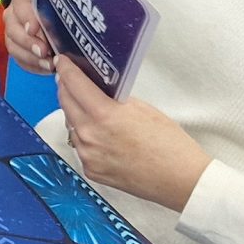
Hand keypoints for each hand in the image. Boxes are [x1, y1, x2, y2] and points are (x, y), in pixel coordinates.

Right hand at [3, 0, 57, 74]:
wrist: (63, 25)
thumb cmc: (63, 12)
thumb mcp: (61, 8)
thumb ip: (58, 12)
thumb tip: (63, 24)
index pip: (19, 4)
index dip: (26, 17)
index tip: (34, 29)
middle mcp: (13, 14)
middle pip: (12, 28)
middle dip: (28, 42)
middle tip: (44, 51)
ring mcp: (12, 33)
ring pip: (13, 46)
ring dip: (31, 57)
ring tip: (48, 64)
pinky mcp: (17, 49)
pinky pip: (18, 59)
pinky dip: (33, 65)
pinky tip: (45, 68)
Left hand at [54, 64, 211, 212]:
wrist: (181, 180)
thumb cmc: (170, 144)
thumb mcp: (143, 108)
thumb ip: (114, 98)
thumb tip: (97, 90)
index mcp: (104, 115)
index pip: (74, 84)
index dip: (66, 70)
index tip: (63, 63)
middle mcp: (90, 135)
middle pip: (65, 103)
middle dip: (66, 89)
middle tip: (70, 80)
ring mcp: (88, 155)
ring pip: (71, 126)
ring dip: (75, 114)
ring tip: (87, 107)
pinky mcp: (90, 170)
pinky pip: (79, 146)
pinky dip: (85, 137)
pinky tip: (99, 134)